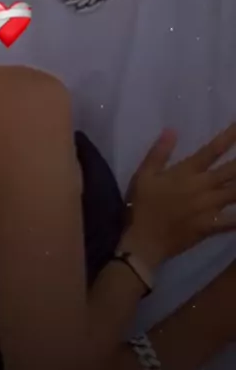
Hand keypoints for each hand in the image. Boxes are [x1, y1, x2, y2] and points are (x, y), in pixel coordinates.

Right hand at [123, 124, 235, 265]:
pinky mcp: (210, 226)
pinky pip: (231, 222)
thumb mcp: (144, 174)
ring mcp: (209, 207)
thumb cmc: (142, 204)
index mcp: (187, 172)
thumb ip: (159, 152)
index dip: (230, 137)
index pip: (212, 150)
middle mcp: (203, 187)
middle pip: (231, 171)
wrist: (144, 239)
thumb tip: (172, 130)